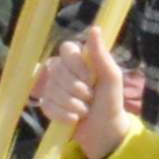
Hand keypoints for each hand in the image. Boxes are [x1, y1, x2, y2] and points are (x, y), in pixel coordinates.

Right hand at [36, 33, 135, 156]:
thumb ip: (101, 54)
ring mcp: (52, 87)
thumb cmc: (110, 101)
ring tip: (85, 109)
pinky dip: (65, 115)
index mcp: (78, 59)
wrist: (105, 129)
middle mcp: (62, 70)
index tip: (90, 79)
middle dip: (78, 89)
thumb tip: (94, 28)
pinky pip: (48, 106)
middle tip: (90, 97)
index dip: (76, 66)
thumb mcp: (111, 77)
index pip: (66, 49)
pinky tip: (75, 118)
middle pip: (58, 71)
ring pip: (53, 90)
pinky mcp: (47, 105)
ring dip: (73, 104)